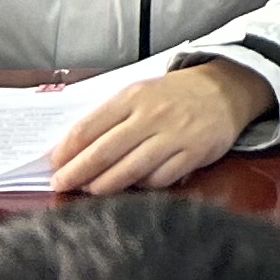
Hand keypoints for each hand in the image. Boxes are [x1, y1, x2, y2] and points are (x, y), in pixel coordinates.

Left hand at [50, 58, 268, 192]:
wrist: (227, 88)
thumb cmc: (174, 95)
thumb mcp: (141, 93)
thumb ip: (109, 118)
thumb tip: (70, 150)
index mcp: (134, 96)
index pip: (89, 127)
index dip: (66, 150)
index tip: (53, 165)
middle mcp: (153, 114)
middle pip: (103, 152)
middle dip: (76, 173)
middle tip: (60, 185)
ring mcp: (175, 135)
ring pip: (128, 171)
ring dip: (103, 186)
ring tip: (90, 191)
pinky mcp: (194, 153)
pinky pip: (158, 180)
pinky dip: (141, 187)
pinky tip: (132, 187)